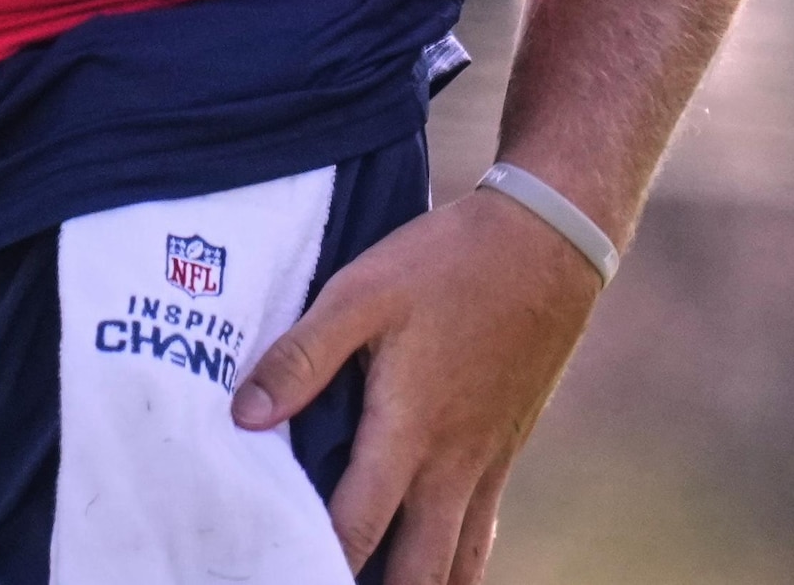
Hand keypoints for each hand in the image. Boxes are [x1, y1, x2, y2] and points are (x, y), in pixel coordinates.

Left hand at [231, 183, 609, 584]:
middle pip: (418, 573)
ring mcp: (485, 463)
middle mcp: (450, 464)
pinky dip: (456, 562)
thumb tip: (244, 417)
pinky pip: (481, 532)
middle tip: (324, 583)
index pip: (357, 530)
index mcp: (407, 431)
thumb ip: (301, 357)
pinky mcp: (506, 450)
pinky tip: (430, 561)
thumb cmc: (448, 263)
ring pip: (458, 565)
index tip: (282, 570)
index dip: (317, 566)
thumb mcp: (361, 293)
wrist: (548, 242)